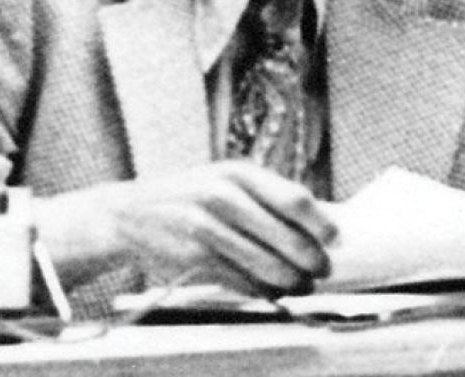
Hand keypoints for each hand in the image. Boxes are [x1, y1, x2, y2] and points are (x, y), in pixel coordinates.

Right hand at [38, 161, 336, 296]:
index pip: (295, 199)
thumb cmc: (186, 196)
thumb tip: (319, 220)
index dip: (321, 223)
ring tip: (300, 283)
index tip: (335, 238)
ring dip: (293, 281)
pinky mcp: (196, 259)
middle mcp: (223, 196)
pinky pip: (245, 283)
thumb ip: (265, 196)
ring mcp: (208, 229)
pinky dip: (265, 292)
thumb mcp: (223, 179)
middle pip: (288, 238)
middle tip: (321, 268)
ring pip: (270, 267)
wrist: (129, 214)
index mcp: (237, 172)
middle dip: (312, 260)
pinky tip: (271, 290)